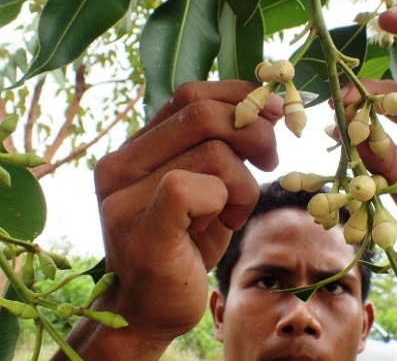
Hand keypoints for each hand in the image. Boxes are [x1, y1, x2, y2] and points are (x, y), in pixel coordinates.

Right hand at [57, 81, 281, 359]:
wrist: (154, 306)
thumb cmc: (188, 241)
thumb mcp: (208, 180)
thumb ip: (220, 142)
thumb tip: (266, 105)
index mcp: (134, 146)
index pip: (190, 94)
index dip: (240, 95)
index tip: (273, 112)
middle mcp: (119, 164)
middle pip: (203, 114)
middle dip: (255, 133)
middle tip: (270, 162)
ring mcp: (122, 197)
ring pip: (214, 153)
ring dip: (244, 184)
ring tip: (233, 211)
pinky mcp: (141, 229)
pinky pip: (195, 188)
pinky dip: (229, 201)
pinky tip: (223, 223)